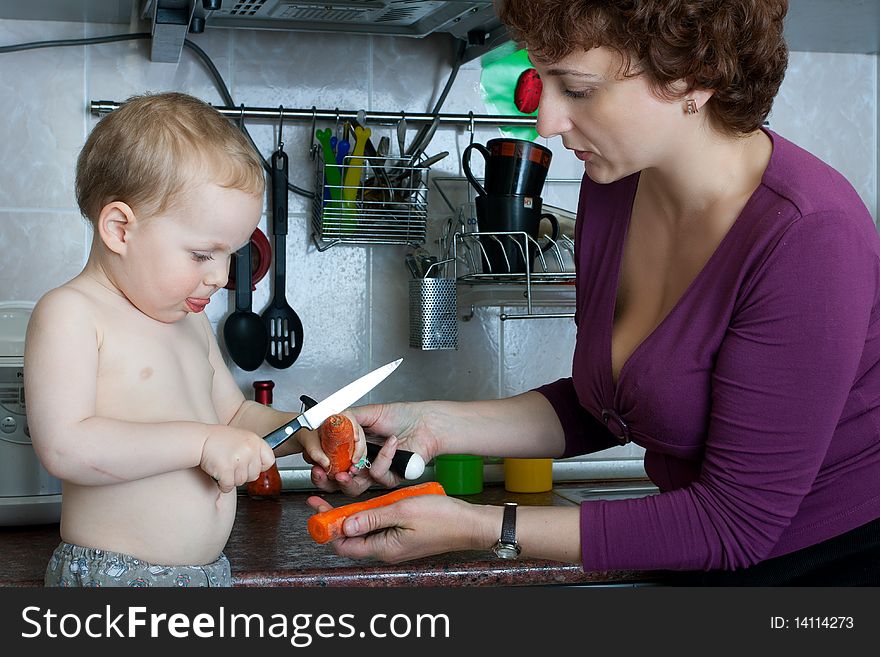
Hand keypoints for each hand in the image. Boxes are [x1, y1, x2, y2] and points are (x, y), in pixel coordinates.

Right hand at [200, 425, 274, 492]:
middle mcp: (249, 450)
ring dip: (231, 479)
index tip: (252, 466)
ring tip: (224, 466)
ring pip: (241, 481)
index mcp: (255, 441)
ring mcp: (238, 460)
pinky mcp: (226, 469)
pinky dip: (223, 484)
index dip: (260, 466)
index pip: (270, 460)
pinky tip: (218, 473)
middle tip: (232, 466)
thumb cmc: (219, 439)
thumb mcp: (242, 439)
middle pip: (255, 475)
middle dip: (243, 474)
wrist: (200, 439)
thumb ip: (253, 451)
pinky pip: (228, 486)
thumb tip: (261, 467)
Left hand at [305, 492, 480, 562]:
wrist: (469, 524)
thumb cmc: (443, 519)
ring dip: (352, 515)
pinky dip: (370, 514)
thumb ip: (372, 517)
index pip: (344, 544)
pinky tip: (370, 500)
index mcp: (384, 548)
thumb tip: (345, 524)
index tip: (318, 509)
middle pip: (351, 538)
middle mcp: (387, 550)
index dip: (327, 527)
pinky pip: (379, 526)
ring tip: (343, 498)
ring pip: (364, 530)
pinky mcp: (403, 536)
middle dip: (335, 519)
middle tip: (322, 501)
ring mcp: (395, 544)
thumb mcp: (402, 511)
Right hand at [309, 402, 438, 495]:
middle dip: (326, 481)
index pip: (328, 462)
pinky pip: (378, 474)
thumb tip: (330, 428)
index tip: (314, 461)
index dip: (319, 465)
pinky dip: (384, 455)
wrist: (425, 423)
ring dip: (348, 479)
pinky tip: (392, 442)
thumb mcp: (367, 413)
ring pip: (354, 488)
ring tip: (351, 467)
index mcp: (351, 448)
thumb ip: (346, 420)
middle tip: (324, 472)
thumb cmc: (400, 416)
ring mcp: (374, 473)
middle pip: (336, 482)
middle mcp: (360, 463)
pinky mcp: (389, 478)